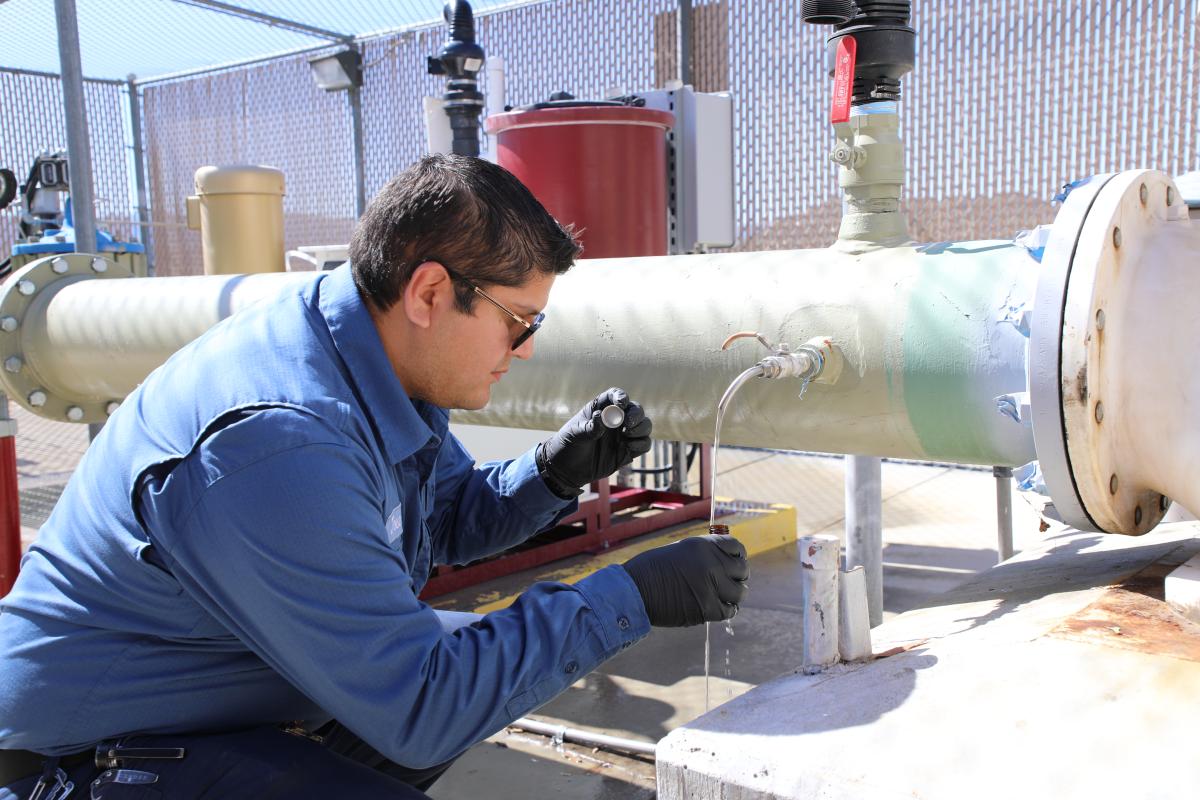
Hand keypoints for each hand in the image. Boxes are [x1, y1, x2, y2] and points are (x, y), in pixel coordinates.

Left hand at [536, 388, 651, 497]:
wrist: (567, 470)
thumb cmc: (568, 445)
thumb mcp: (575, 434)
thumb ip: (590, 426)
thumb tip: (601, 416)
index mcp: (601, 409)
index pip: (615, 396)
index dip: (621, 397)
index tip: (621, 404)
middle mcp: (616, 420)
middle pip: (636, 409)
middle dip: (636, 414)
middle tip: (627, 424)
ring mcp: (623, 436)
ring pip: (644, 425)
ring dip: (641, 428)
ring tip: (627, 434)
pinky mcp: (628, 451)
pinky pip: (644, 444)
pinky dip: (641, 444)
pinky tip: (629, 447)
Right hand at [620, 534, 748, 626]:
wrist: (633, 591)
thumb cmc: (651, 570)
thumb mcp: (681, 551)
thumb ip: (704, 555)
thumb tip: (724, 563)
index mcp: (703, 545)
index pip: (736, 547)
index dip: (737, 556)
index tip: (734, 562)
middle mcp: (711, 563)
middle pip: (742, 570)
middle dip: (737, 576)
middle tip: (729, 582)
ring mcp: (711, 587)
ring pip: (740, 592)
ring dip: (734, 594)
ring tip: (724, 596)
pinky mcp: (707, 609)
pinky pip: (729, 611)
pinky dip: (725, 610)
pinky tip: (716, 607)